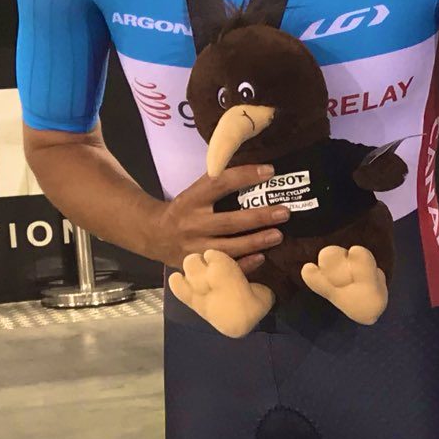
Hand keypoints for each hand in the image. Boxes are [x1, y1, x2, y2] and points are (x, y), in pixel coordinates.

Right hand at [150, 164, 288, 272]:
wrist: (154, 235)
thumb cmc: (185, 209)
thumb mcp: (195, 191)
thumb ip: (219, 183)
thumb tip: (261, 171)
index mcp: (191, 200)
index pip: (220, 184)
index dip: (245, 176)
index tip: (270, 172)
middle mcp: (192, 224)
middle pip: (228, 222)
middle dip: (259, 217)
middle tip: (284, 212)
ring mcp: (193, 248)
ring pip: (227, 248)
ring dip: (255, 242)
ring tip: (278, 235)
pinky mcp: (196, 266)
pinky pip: (222, 268)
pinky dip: (243, 264)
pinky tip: (261, 257)